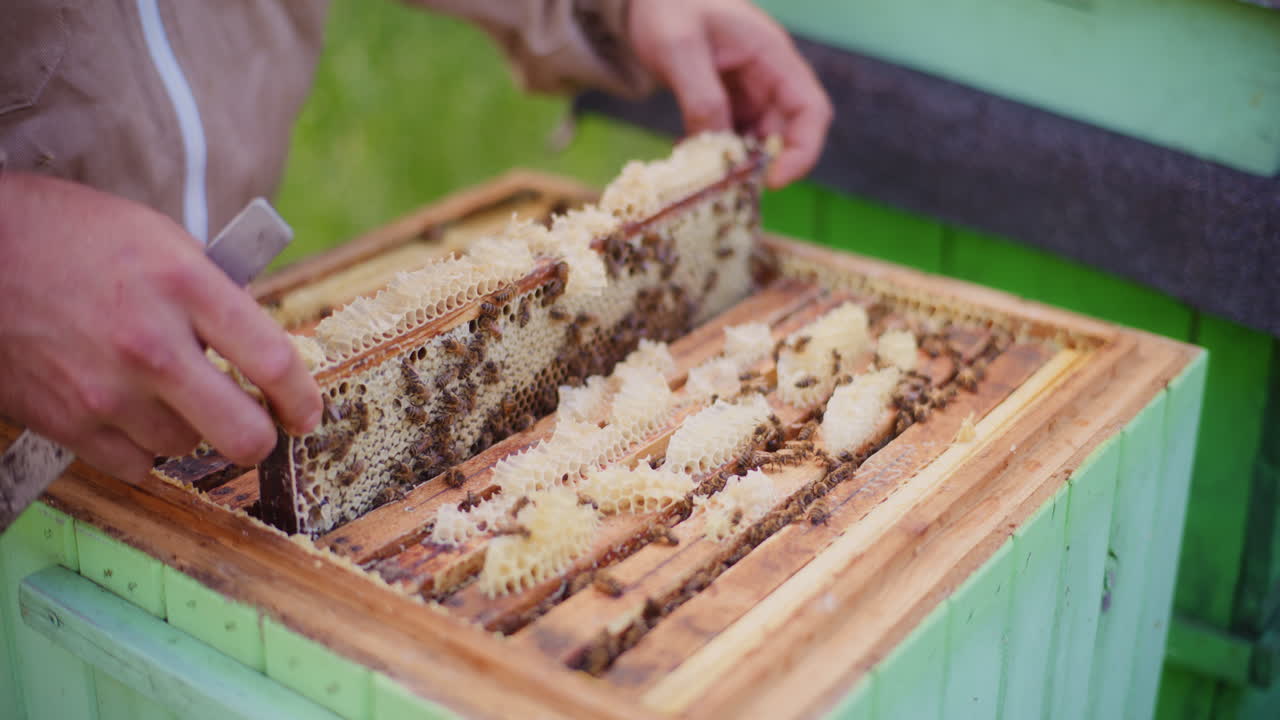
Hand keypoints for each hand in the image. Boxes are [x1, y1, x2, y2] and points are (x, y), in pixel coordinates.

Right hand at [0, 174, 321, 479]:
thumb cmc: (72, 236)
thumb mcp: (161, 239)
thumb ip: (215, 294)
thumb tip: (259, 348)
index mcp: (185, 286)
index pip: (273, 361)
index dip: (302, 398)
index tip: (307, 412)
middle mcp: (151, 345)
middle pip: (242, 433)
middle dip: (261, 437)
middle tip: (258, 426)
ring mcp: (106, 390)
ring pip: (186, 448)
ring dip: (191, 430)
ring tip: (170, 395)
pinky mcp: (66, 422)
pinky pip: (134, 466)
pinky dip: (142, 449)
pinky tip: (132, 414)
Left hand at [629, 0, 832, 187]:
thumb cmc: (667, 8)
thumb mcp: (679, 49)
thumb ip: (701, 96)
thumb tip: (716, 147)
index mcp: (771, 55)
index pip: (810, 109)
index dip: (803, 150)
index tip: (775, 180)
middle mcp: (769, 75)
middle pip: (787, 131)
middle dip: (761, 162)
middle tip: (726, 184)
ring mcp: (749, 89)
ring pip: (757, 139)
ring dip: (735, 161)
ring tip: (701, 171)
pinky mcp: (729, 101)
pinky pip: (732, 135)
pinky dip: (715, 151)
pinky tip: (688, 153)